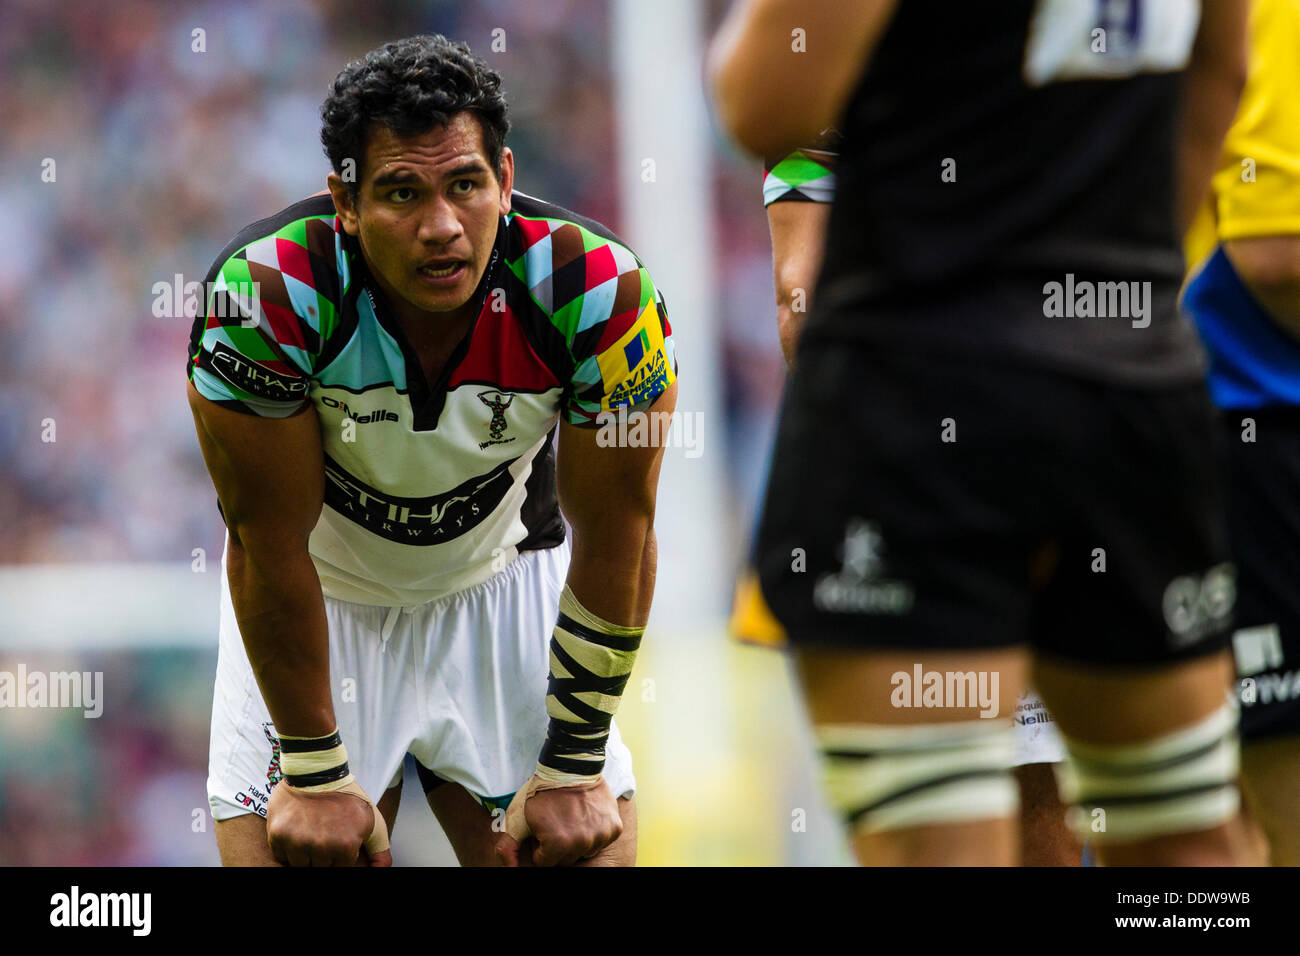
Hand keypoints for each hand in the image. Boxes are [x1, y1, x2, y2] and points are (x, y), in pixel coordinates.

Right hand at [266, 779, 391, 866]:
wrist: (317, 771)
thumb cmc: (347, 798)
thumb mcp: (372, 820)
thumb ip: (380, 849)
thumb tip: (381, 870)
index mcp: (346, 845)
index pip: (339, 870)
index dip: (338, 856)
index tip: (336, 842)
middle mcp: (321, 846)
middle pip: (318, 869)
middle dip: (322, 856)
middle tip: (323, 833)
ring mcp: (298, 841)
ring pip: (298, 865)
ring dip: (303, 854)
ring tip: (310, 832)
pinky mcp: (278, 834)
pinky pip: (280, 857)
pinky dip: (286, 849)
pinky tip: (296, 831)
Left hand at [496, 774, 621, 866]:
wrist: (570, 767)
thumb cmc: (543, 792)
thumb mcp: (520, 817)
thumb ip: (510, 846)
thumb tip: (511, 867)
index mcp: (558, 844)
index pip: (546, 862)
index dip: (540, 847)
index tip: (541, 831)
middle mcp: (582, 843)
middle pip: (566, 858)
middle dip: (558, 845)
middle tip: (555, 824)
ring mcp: (600, 836)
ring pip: (585, 851)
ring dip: (577, 840)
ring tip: (570, 819)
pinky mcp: (614, 827)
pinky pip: (601, 841)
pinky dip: (594, 832)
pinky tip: (586, 817)